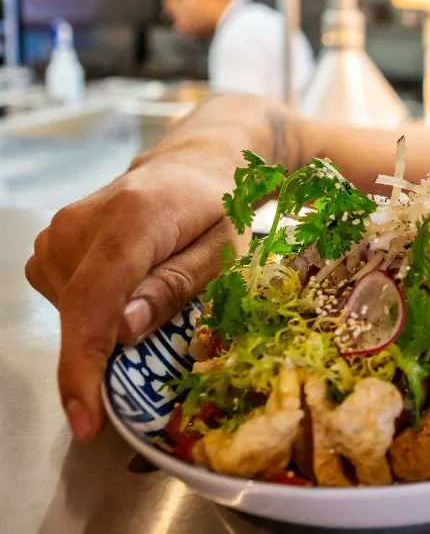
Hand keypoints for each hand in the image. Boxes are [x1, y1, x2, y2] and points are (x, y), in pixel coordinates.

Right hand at [25, 159, 241, 440]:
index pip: (94, 300)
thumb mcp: (223, 251)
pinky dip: (97, 309)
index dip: (84, 365)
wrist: (193, 165)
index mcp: (132, 219)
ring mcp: (58, 232)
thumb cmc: (219, 209)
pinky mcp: (50, 244)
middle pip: (80, 313)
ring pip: (70, 311)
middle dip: (110, 352)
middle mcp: (80, 223)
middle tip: (166, 336)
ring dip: (109, 324)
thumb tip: (123, 332)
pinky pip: (66, 299)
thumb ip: (175, 287)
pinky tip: (131, 284)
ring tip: (157, 286)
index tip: (85, 420)